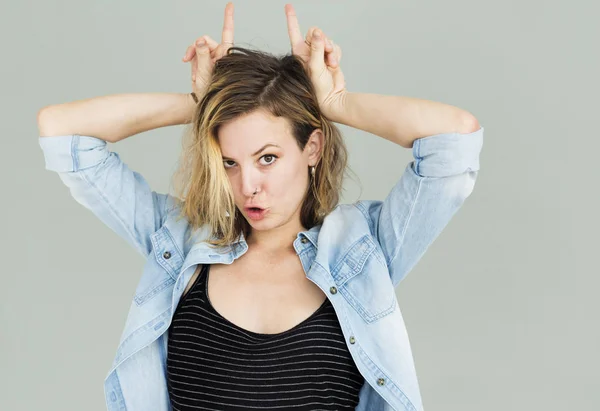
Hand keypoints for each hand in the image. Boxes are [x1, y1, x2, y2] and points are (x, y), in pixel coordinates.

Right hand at [181, 2, 234, 98]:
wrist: (204, 100)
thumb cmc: (210, 91)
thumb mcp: (205, 74)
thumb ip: (202, 55)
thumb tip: (201, 40)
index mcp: (226, 54)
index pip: (227, 33)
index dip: (228, 18)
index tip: (230, 4)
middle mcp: (221, 54)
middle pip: (205, 40)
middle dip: (195, 49)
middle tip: (186, 60)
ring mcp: (213, 57)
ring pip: (198, 48)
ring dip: (193, 60)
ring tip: (196, 76)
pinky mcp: (206, 61)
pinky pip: (195, 55)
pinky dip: (192, 63)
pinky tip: (195, 75)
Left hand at [284, 4, 345, 119]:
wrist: (332, 98)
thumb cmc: (318, 88)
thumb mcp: (315, 67)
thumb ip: (316, 48)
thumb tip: (317, 33)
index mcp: (299, 53)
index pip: (294, 32)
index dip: (292, 18)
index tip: (288, 6)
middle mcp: (308, 52)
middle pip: (314, 33)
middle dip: (322, 40)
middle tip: (325, 51)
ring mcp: (319, 54)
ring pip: (326, 39)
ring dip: (330, 49)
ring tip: (330, 63)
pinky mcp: (329, 57)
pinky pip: (334, 46)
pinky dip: (336, 53)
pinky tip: (334, 63)